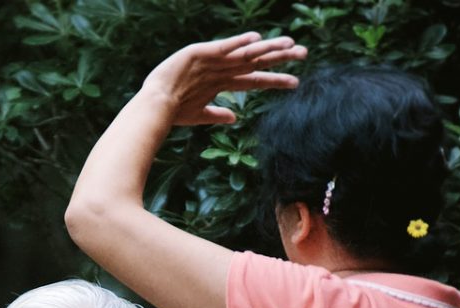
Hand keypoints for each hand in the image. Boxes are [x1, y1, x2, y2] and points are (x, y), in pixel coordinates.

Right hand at [142, 32, 306, 125]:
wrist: (155, 106)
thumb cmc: (174, 111)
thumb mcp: (200, 114)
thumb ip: (218, 114)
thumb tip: (235, 117)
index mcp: (222, 82)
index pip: (255, 79)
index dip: (275, 79)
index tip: (295, 82)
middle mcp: (221, 69)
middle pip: (256, 62)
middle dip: (280, 57)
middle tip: (304, 53)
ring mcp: (212, 60)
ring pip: (245, 53)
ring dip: (267, 47)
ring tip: (289, 43)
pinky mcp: (199, 54)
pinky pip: (223, 47)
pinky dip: (238, 43)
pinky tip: (255, 38)